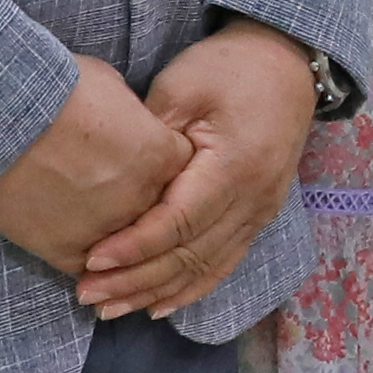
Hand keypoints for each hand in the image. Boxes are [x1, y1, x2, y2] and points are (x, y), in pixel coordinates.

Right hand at [0, 55, 184, 280]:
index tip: (140, 158)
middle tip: (110, 186)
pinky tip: (68, 236)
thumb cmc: (51, 89)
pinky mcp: (69, 252)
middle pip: (158, 210)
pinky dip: (83, 256)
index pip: (181, 169)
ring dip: (114, 236)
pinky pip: (90, 267)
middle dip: (140, 200)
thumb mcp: (108, 85)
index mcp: (162, 155)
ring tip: (85, 216)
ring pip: (126, 246)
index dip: (160, 164)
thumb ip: (132, 114)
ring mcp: (109, 231)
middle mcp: (144, 199)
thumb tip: (130, 123)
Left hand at [78, 24, 321, 319]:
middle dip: (136, 280)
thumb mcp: (180, 87)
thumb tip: (111, 185)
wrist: (285, 63)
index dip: (134, 246)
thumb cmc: (227, 68)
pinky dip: (190, 289)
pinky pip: (224, 263)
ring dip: (156, 292)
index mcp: (234, 167)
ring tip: (110, 309)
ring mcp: (261, 212)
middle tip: (88, 294)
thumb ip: (149, 139)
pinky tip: (158, 306)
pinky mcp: (259, 216)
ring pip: (206, 268)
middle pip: (190, 256)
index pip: (178, 222)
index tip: (92, 260)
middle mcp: (254, 199)